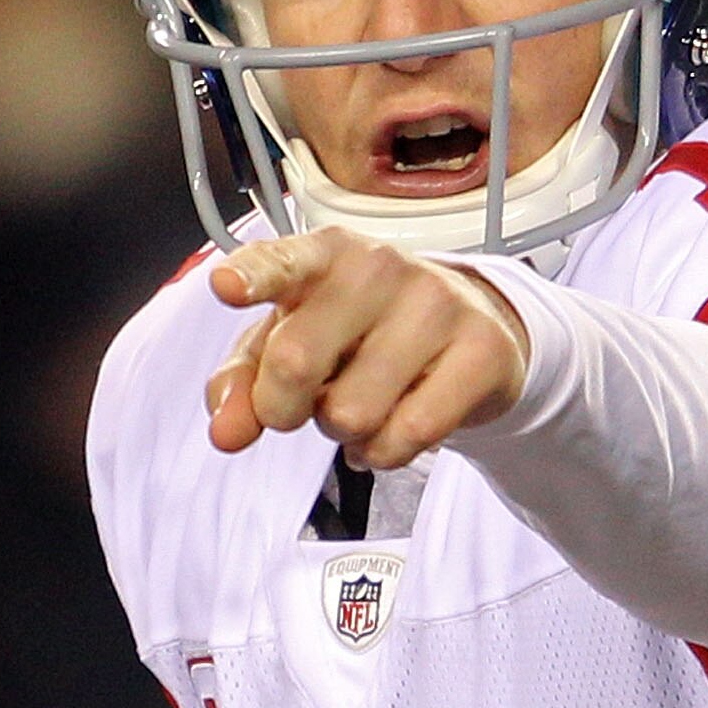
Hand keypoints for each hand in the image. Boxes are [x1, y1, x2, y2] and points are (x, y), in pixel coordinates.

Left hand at [205, 228, 529, 468]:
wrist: (470, 327)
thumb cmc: (362, 331)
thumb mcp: (291, 342)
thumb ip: (243, 382)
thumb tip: (227, 434)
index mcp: (324, 255)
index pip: (283, 262)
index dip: (253, 277)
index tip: (227, 286)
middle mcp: (379, 267)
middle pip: (296, 362)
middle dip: (283, 408)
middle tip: (304, 404)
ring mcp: (435, 304)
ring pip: (351, 412)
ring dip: (343, 432)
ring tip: (362, 404)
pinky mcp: (481, 350)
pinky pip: (407, 435)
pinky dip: (384, 452)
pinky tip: (390, 431)